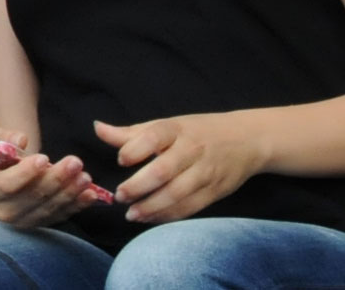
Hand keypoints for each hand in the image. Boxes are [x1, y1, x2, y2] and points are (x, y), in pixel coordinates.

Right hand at [0, 126, 107, 228]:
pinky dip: (78, 204)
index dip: (26, 173)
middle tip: (75, 162)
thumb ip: (3, 138)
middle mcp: (7, 210)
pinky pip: (63, 214)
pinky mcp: (43, 223)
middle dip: (57, 179)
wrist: (1, 185)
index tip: (43, 159)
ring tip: (85, 176)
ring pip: (51, 206)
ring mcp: (27, 220)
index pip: (8, 184)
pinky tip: (91, 194)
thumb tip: (21, 140)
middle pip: (34, 196)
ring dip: (71, 191)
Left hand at [98, 113, 268, 223]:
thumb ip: (131, 133)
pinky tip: (151, 218)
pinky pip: (190, 207)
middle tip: (120, 196)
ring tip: (131, 214)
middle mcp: (192, 150)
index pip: (153, 137)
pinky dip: (169, 215)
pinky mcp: (215, 191)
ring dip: (152, 207)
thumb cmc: (198, 132)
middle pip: (163, 170)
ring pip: (177, 193)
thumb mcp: (167, 126)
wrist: (247, 139)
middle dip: (139, 186)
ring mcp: (206, 172)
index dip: (134, 149)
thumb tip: (97, 128)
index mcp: (177, 129)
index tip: (120, 161)